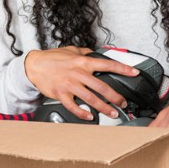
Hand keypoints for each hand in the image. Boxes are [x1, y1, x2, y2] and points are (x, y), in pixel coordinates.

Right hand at [24, 46, 139, 120]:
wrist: (34, 66)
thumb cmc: (53, 58)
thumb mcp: (72, 50)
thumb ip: (86, 53)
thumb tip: (98, 53)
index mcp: (83, 62)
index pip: (107, 64)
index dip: (123, 69)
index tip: (134, 73)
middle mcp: (78, 73)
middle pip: (102, 87)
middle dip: (116, 97)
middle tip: (123, 103)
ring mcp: (70, 85)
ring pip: (91, 99)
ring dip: (104, 108)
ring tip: (113, 113)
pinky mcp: (61, 94)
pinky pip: (74, 106)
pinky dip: (82, 113)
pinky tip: (89, 116)